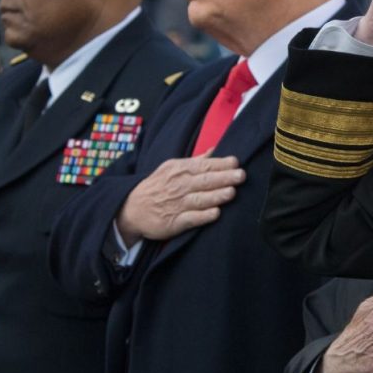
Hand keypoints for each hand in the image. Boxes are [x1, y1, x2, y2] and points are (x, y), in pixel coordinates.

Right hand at [115, 153, 244, 243]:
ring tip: (232, 192)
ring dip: (216, 196)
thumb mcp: (172, 167)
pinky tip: (216, 213)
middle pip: (205, 181)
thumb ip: (195, 161)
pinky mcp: (174, 222)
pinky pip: (191, 218)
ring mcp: (177, 204)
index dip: (220, 164)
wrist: (132, 208)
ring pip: (200, 199)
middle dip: (224, 178)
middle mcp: (180, 186)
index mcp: (180, 170)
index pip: (204, 165)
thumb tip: (215, 150)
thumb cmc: (158, 186)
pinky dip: (203, 216)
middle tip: (241, 176)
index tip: (236, 162)